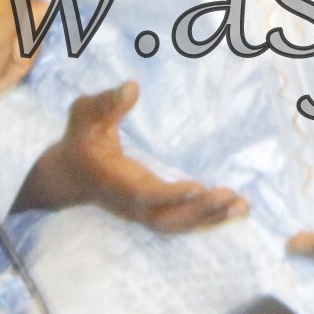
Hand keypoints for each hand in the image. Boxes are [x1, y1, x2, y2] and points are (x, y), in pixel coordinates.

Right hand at [16, 80, 245, 231]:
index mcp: (114, 181)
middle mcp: (130, 203)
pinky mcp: (152, 213)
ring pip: (178, 225)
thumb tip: (132, 87)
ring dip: (211, 218)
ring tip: (243, 206)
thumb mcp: (85, 115)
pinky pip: (182, 222)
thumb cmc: (80, 139)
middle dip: (199, 212)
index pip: (144, 194)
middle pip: (167, 219)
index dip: (171, 195)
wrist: (70, 176)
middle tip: (231, 196)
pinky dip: (209, 218)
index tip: (199, 187)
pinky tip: (237, 208)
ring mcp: (141, 212)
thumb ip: (106, 102)